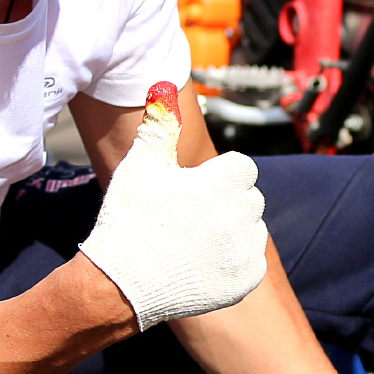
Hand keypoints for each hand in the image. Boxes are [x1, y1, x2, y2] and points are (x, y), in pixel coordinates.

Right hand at [75, 109, 268, 328]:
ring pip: (254, 228)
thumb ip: (159, 127)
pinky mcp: (245, 280)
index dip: (218, 176)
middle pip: (250, 197)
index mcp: (222, 183)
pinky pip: (253, 261)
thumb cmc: (128, 219)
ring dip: (234, 230)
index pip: (242, 167)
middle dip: (228, 201)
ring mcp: (245, 250)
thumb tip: (162, 88)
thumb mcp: (140, 167)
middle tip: (192, 216)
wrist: (120, 285)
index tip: (197, 189)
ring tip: (196, 241)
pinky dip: (235, 261)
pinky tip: (204, 263)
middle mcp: (240, 215)